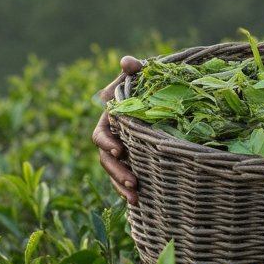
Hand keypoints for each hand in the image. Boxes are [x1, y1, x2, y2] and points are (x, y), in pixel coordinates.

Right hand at [91, 55, 143, 203]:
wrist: (163, 94)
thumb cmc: (148, 82)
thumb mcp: (141, 74)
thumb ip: (134, 68)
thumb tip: (127, 62)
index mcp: (109, 118)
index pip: (101, 134)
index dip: (107, 143)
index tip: (120, 149)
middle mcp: (113, 137)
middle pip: (107, 159)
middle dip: (117, 172)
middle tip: (133, 182)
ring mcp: (123, 150)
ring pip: (115, 171)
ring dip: (122, 185)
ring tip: (136, 197)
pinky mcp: (134, 160)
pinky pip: (127, 177)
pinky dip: (130, 190)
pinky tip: (140, 202)